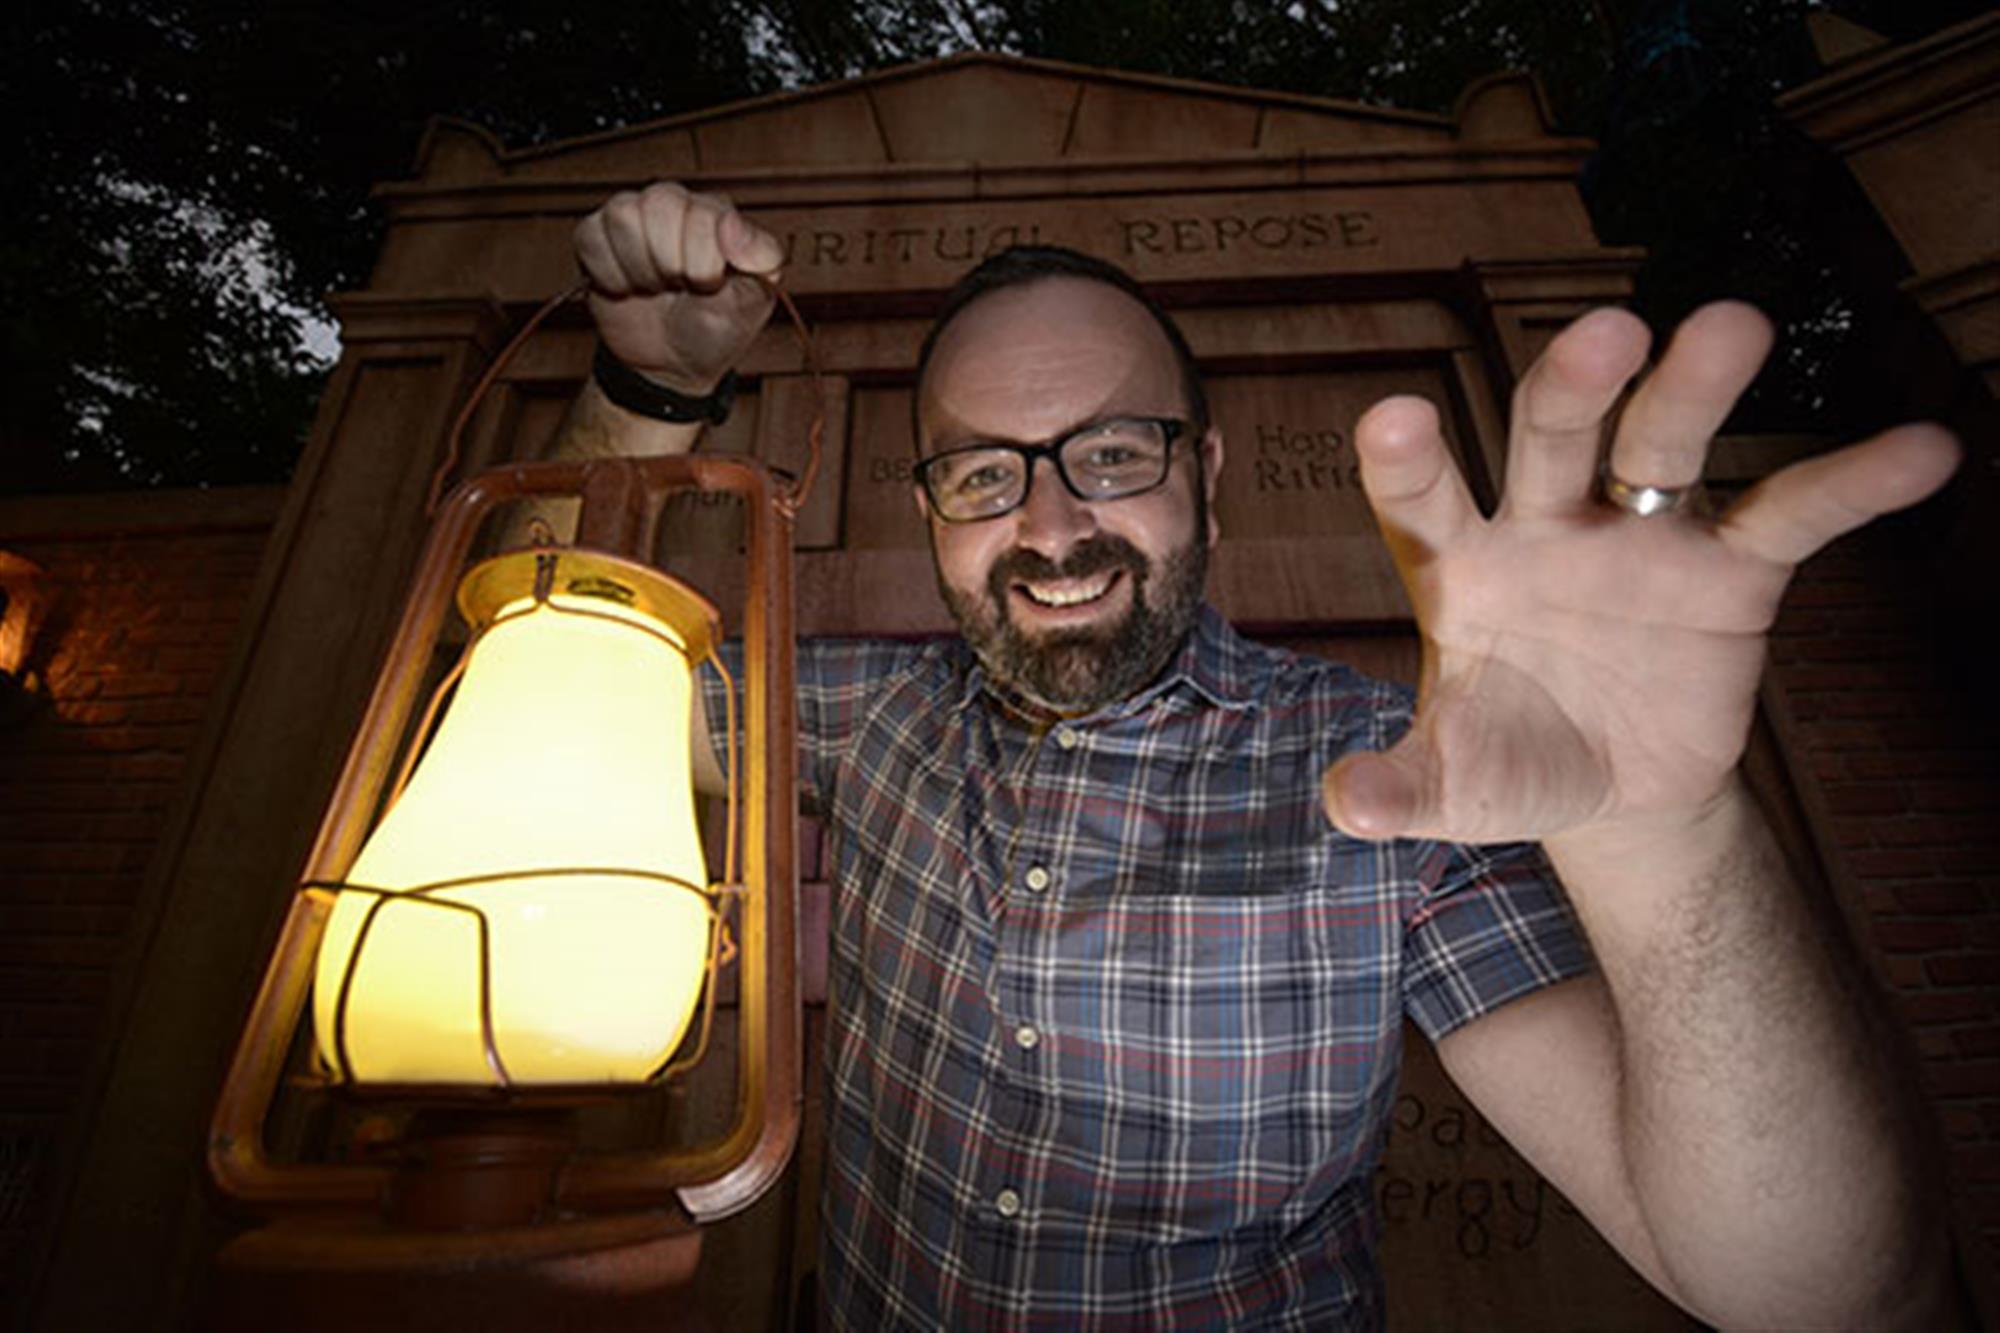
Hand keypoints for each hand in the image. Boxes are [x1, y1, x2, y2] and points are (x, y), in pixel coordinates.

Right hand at [573, 182, 784, 393]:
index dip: (703, 261)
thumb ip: (760, 257)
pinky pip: (591, 237)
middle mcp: (678, 204)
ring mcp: (635, 215)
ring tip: (655, 287)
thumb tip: (732, 222)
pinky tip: (627, 288)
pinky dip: (609, 275)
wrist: (672, 364)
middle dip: (670, 263)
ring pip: (623, 215)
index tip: (709, 286)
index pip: (707, 213)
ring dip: (639, 269)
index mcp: (720, 214)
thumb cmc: (715, 328)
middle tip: (680, 287)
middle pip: (660, 203)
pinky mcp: (597, 235)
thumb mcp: (753, 302)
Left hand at [1322, 302, 1958, 843]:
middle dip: (1575, 384)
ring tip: (1731, 324)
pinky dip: (1852, 482)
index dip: (1407, 459)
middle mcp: (1545, 526)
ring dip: (1694, 388)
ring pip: (1665, 445)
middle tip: (1607, 333)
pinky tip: (1920, 449)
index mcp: (1459, 566)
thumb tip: (1349, 807)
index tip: (1398, 417)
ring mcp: (1640, 538)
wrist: (1611, 791)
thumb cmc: (1511, 761)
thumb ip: (1401, 787)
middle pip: (1550, 437)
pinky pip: (1792, 515)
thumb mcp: (1453, 784)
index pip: (1422, 498)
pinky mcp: (1729, 571)